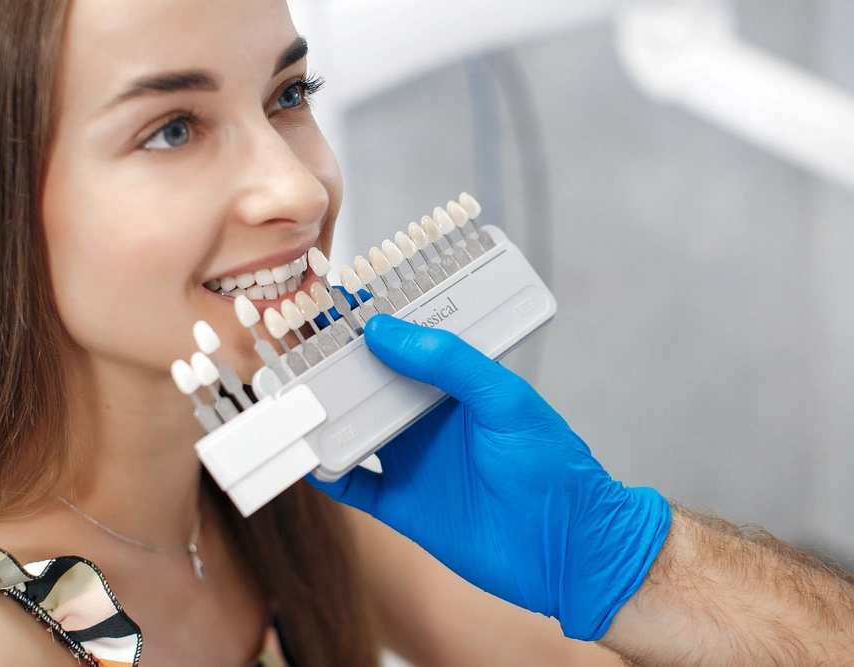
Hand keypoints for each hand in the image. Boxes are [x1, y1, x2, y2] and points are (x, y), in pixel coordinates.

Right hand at [307, 315, 670, 640]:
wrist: (567, 549)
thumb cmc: (554, 468)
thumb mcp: (505, 401)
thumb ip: (450, 362)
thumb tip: (387, 331)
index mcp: (454, 386)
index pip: (404, 345)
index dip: (370, 324)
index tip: (334, 303)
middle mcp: (427, 419)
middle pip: (369, 385)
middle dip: (333, 368)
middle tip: (295, 348)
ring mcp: (412, 462)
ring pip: (354, 431)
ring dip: (324, 417)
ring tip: (290, 398)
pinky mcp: (401, 506)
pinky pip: (352, 487)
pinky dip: (326, 474)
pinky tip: (307, 458)